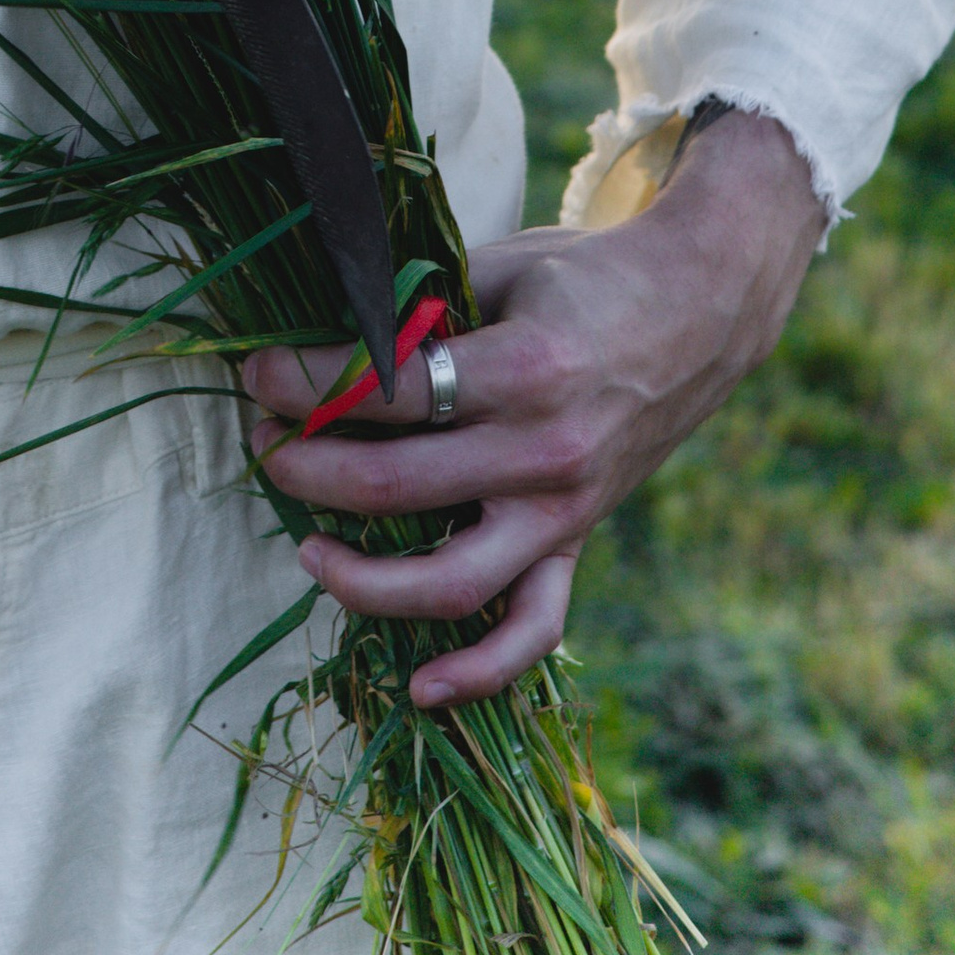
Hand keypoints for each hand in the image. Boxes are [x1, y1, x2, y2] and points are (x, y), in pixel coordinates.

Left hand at [241, 109, 824, 708]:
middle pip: (395, 487)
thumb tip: (318, 335)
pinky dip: (478, 669)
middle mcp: (544, 453)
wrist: (699, 311)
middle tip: (261, 443)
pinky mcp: (577, 541)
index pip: (384, 390)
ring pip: (453, 583)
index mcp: (523, 369)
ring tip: (306, 549)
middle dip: (306, 469)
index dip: (304, 384)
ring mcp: (564, 510)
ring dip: (364, 580)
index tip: (255, 372)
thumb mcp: (500, 267)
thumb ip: (421, 308)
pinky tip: (420, 688)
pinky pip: (532, 628)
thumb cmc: (584, 277)